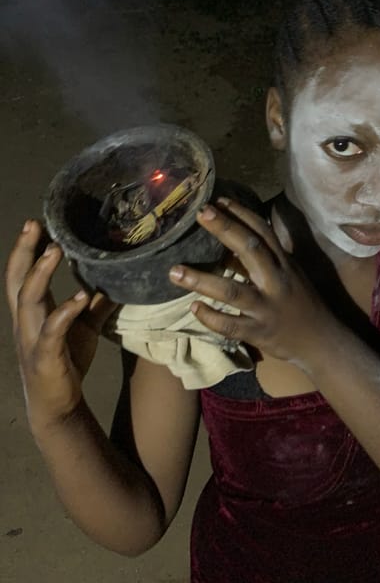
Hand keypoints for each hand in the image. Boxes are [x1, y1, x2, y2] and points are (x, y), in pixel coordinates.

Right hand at [5, 220, 116, 431]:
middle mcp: (26, 321)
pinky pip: (51, 330)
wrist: (58, 404)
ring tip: (55, 251)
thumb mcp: (84, 328)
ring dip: (40, 274)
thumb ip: (94, 305)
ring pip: (28, 300)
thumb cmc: (66, 361)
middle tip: (33, 226)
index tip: (34, 224)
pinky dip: (64, 312)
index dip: (26, 249)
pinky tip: (78, 298)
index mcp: (33, 311)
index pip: (22, 274)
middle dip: (23, 252)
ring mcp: (32, 337)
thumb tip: (113, 283)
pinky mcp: (45, 356)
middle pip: (16, 280)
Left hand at [169, 199, 337, 365]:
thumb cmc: (300, 303)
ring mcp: (267, 308)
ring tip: (175, 271)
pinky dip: (211, 317)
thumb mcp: (287, 274)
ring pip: (232, 292)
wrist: (321, 342)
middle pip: (251, 250)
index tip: (219, 201)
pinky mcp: (259, 333)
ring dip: (202, 280)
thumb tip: (227, 242)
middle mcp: (276, 281)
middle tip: (201, 214)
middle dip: (226, 230)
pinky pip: (231, 326)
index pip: (263, 232)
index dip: (242, 214)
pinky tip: (194, 308)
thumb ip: (263, 258)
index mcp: (284, 264)